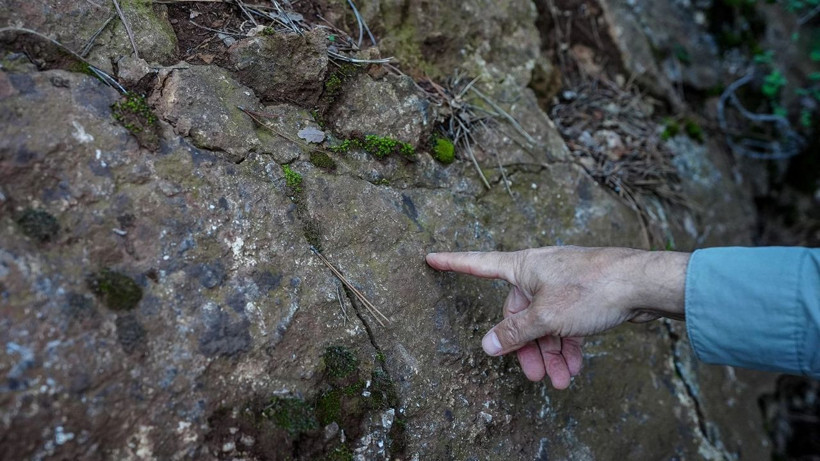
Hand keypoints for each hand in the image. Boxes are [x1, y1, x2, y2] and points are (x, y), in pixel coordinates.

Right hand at [426, 246, 688, 388]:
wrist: (644, 284)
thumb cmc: (592, 289)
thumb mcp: (547, 317)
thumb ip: (515, 333)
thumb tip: (487, 345)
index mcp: (524, 266)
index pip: (478, 264)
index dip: (453, 263)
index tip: (430, 258)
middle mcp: (540, 272)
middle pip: (518, 312)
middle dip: (526, 347)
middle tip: (534, 376)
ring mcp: (562, 283)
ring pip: (545, 322)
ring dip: (550, 353)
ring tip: (561, 381)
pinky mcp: (583, 295)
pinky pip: (565, 323)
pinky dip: (567, 345)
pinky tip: (574, 369)